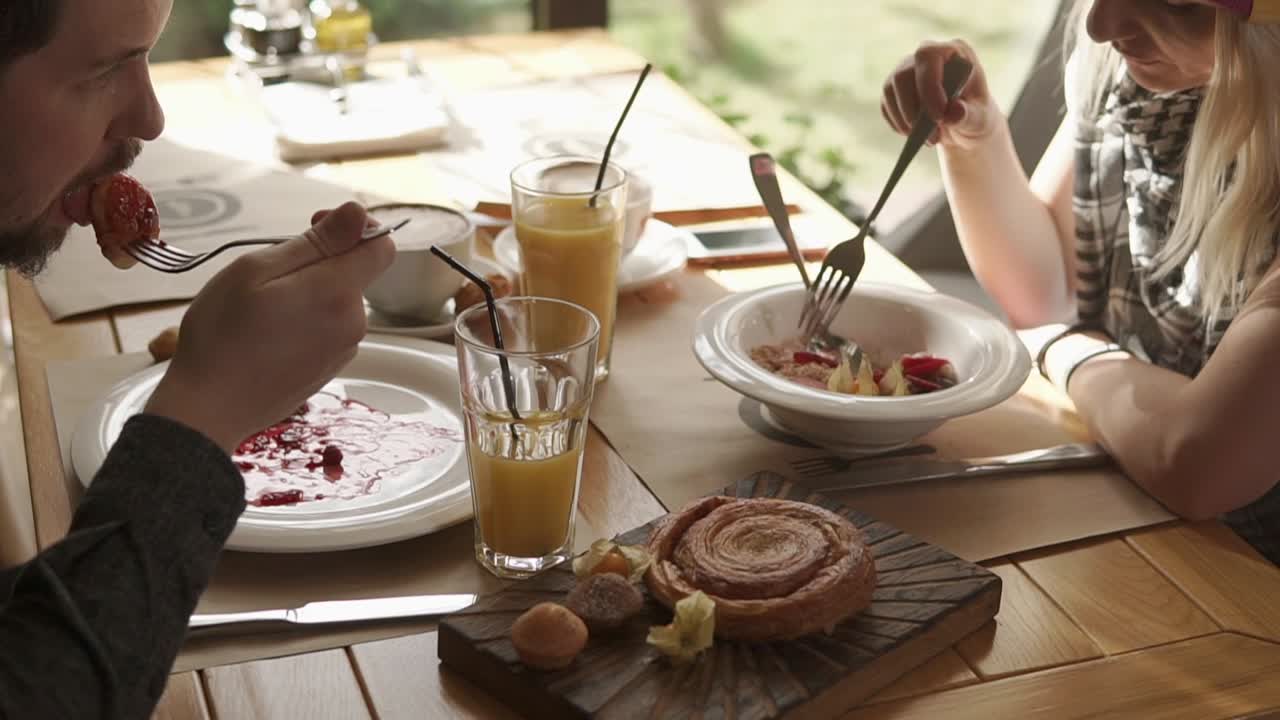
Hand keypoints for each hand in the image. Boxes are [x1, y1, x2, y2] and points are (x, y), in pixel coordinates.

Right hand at [143, 202, 395, 452]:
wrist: (210, 408)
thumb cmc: (223, 335)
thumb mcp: (257, 270)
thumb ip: (316, 241)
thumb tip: (358, 213)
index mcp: (339, 293)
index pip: (382, 246)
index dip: (353, 228)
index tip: (314, 226)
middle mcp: (353, 323)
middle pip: (356, 274)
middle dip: (321, 262)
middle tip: (269, 274)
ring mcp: (344, 350)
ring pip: (339, 301)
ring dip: (310, 293)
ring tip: (263, 308)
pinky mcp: (330, 368)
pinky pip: (328, 328)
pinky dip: (306, 321)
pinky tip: (269, 333)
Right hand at [881, 40, 997, 149]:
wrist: (965, 124)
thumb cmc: (976, 116)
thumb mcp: (980, 119)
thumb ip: (969, 115)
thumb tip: (954, 112)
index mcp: (953, 51)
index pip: (928, 57)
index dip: (929, 86)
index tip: (939, 116)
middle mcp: (926, 55)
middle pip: (903, 75)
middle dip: (914, 110)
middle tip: (933, 138)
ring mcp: (907, 69)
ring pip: (890, 90)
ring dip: (905, 120)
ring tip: (929, 141)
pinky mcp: (894, 88)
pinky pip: (886, 105)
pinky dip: (898, 124)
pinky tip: (914, 135)